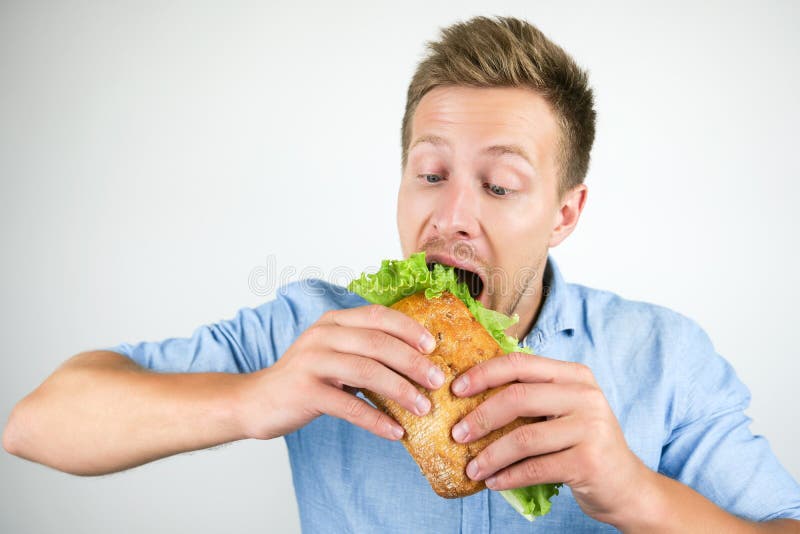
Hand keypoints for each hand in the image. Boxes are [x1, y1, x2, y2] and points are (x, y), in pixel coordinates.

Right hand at [238, 304, 445, 441]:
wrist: (256, 401)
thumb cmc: (305, 378)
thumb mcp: (333, 353)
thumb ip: (364, 350)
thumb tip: (415, 360)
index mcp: (333, 321)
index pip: (377, 315)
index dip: (408, 329)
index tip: (432, 346)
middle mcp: (322, 336)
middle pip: (377, 343)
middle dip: (412, 362)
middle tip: (437, 380)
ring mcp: (312, 362)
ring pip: (366, 372)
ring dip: (401, 391)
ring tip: (424, 408)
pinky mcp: (305, 392)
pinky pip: (349, 406)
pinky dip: (377, 420)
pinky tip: (396, 432)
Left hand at [449, 352, 648, 524]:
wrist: (627, 487)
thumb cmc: (583, 444)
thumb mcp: (563, 410)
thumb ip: (531, 396)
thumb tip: (470, 394)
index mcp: (574, 374)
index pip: (519, 364)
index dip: (483, 374)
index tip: (456, 390)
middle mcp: (585, 395)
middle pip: (518, 398)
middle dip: (480, 417)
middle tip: (457, 434)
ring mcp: (590, 428)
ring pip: (523, 438)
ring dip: (490, 455)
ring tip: (472, 468)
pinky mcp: (588, 462)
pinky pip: (535, 468)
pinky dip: (508, 476)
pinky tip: (493, 482)